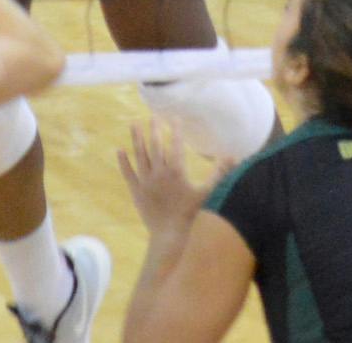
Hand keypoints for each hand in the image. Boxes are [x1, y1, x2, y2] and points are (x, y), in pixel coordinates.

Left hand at [117, 121, 219, 237]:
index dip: (176, 131)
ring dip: (137, 138)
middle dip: (155, 129)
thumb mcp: (209, 194)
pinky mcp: (137, 192)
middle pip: (156, 145)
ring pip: (140, 155)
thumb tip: (232, 157)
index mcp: (176, 171)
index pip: (176, 145)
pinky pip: (128, 174)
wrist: (172, 237)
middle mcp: (159, 172)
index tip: (174, 117)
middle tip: (153, 115)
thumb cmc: (193, 216)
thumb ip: (220, 174)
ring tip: (133, 123)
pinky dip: (124, 162)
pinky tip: (119, 150)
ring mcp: (146, 182)